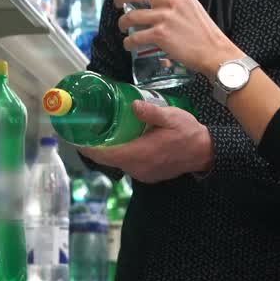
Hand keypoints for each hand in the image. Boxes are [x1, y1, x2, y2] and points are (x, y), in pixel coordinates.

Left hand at [78, 101, 212, 182]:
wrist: (205, 153)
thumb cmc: (188, 133)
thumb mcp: (172, 117)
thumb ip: (151, 112)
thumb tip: (133, 105)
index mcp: (140, 154)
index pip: (106, 155)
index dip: (88, 148)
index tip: (74, 138)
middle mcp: (138, 168)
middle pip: (108, 160)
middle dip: (95, 147)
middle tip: (85, 131)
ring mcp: (143, 174)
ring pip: (118, 163)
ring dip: (108, 151)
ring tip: (100, 134)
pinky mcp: (148, 175)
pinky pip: (128, 165)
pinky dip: (120, 155)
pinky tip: (120, 142)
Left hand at [114, 0, 242, 77]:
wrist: (213, 51)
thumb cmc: (203, 30)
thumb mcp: (190, 4)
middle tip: (116, 2)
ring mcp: (164, 17)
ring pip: (130, 16)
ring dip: (122, 23)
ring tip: (123, 27)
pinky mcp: (160, 35)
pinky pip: (135, 37)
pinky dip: (128, 42)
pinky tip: (129, 44)